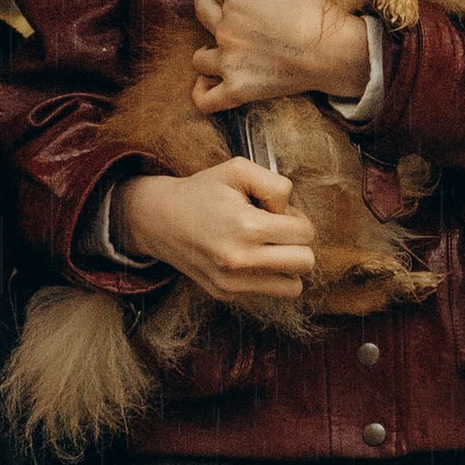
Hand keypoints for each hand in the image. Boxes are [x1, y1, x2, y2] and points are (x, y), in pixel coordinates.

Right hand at [119, 156, 317, 306]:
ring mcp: (233, 283)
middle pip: (305, 263)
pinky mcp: (227, 295)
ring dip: (287, 266)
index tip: (275, 213)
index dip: (296, 218)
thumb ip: (276, 184)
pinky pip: (269, 293)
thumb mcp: (238, 169)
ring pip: (293, 288)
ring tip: (266, 247)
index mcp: (246, 227)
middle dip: (298, 244)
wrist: (159, 220)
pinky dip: (267, 277)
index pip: (305, 233)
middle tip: (276, 231)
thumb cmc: (202, 192)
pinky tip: (248, 257)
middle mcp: (240, 261)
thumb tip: (289, 214)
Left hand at [191, 0, 370, 113]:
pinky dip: (201, 93)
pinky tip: (203, 84)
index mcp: (238, 2)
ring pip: (200, 57)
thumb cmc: (317, 16)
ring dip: (206, 51)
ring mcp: (229, 62)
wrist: (333, 52)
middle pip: (204, 13)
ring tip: (213, 48)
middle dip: (206, 0)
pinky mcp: (238, 89)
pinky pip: (207, 98)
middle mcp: (227, 31)